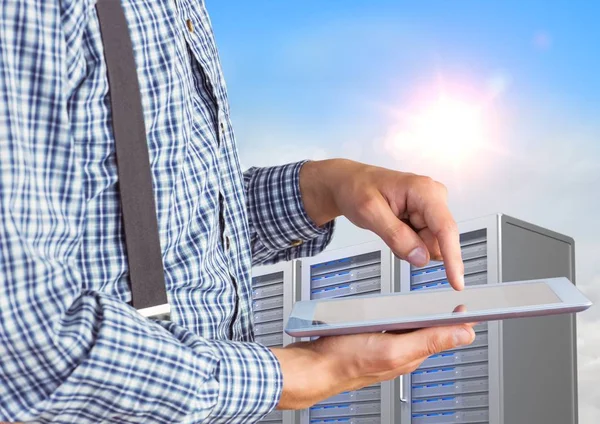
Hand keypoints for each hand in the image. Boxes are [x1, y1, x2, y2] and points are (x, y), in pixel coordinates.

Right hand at [271, 323, 474, 408]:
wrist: (314, 367)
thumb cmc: (345, 360)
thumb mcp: (392, 348)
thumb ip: (428, 341)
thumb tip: (463, 334)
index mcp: (412, 355)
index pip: (446, 336)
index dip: (462, 321)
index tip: (476, 307)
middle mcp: (402, 353)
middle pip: (431, 332)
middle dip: (446, 318)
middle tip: (459, 303)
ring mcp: (387, 348)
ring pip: (413, 331)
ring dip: (426, 319)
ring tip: (439, 307)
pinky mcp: (372, 343)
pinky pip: (394, 331)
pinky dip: (402, 320)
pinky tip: (400, 314)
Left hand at [300, 159, 464, 289]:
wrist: (348, 183)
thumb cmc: (356, 188)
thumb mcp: (369, 212)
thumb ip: (396, 236)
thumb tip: (421, 257)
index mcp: (424, 190)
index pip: (445, 228)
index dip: (452, 258)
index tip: (456, 282)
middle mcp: (433, 198)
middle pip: (436, 240)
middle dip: (413, 246)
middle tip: (386, 229)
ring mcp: (430, 209)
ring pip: (429, 245)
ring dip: (407, 245)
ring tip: (387, 225)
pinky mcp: (424, 218)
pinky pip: (421, 243)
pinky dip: (405, 243)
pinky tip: (392, 228)